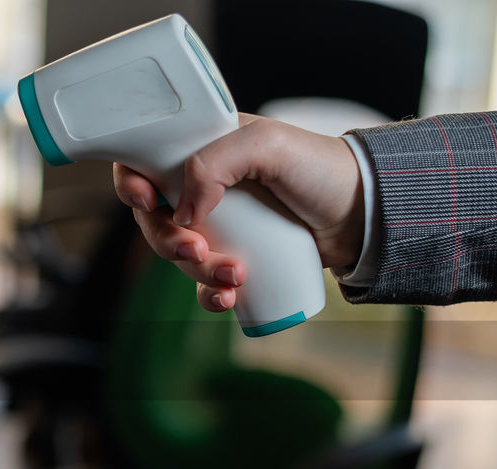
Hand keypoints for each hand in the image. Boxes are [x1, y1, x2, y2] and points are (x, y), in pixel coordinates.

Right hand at [113, 114, 366, 311]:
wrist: (364, 215)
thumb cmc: (320, 168)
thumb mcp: (266, 145)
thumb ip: (215, 162)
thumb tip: (183, 209)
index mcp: (203, 150)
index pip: (146, 160)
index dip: (132, 182)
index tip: (146, 200)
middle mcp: (204, 187)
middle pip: (156, 219)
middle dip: (168, 241)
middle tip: (196, 251)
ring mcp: (221, 226)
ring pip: (180, 255)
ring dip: (196, 273)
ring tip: (235, 276)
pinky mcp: (237, 257)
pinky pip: (205, 283)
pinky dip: (211, 294)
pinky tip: (229, 296)